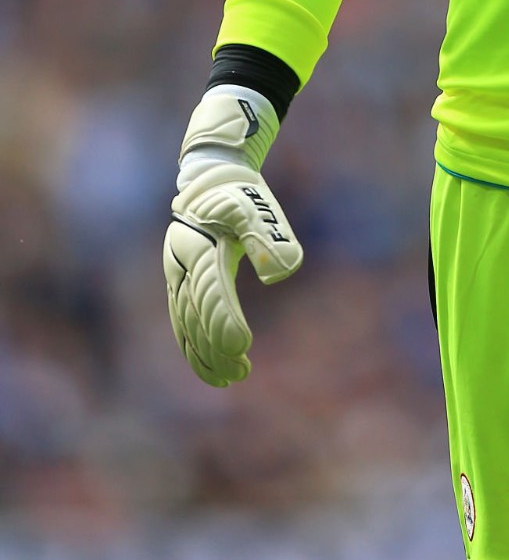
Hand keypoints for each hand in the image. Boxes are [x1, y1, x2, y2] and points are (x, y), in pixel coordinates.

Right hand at [163, 87, 301, 386]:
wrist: (208, 181)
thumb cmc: (236, 193)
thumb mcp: (252, 205)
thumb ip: (265, 233)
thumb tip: (280, 273)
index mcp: (198, 245)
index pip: (210, 289)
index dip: (223, 319)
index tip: (241, 345)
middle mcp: (181, 265)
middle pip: (194, 315)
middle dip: (214, 347)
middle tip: (239, 372)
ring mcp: (177, 278)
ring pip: (185, 325)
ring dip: (203, 354)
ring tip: (230, 378)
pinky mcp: (180, 286)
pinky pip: (182, 323)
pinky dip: (194, 348)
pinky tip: (212, 368)